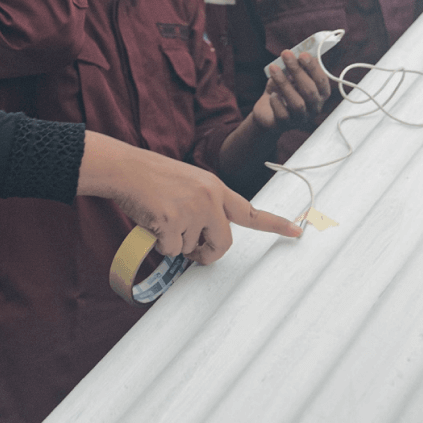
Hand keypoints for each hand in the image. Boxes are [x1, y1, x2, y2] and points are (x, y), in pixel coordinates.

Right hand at [78, 132, 301, 264]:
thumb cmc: (152, 177)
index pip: (250, 212)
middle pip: (223, 244)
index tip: (297, 232)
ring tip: (161, 218)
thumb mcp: (189, 184)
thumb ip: (204, 207)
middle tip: (193, 254)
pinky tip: (152, 223)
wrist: (126, 168)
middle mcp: (210, 199)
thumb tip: (203, 243)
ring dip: (176, 244)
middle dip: (208, 254)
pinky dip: (160, 245)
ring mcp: (192, 211)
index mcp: (216, 188)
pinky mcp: (172, 223)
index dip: (274, 225)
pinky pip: (171, 251)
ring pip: (191, 249)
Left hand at [252, 50, 334, 132]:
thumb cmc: (282, 88)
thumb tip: (297, 54)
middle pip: (310, 91)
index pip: (321, 81)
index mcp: (320, 94)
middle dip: (297, 71)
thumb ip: (296, 66)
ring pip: (297, 104)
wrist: (266, 109)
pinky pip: (283, 115)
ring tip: (273, 69)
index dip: (313, 67)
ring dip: (284, 84)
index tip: (302, 54)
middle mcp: (314, 107)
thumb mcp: (289, 75)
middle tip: (285, 55)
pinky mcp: (286, 125)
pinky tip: (272, 94)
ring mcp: (301, 118)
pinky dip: (277, 103)